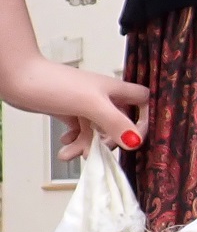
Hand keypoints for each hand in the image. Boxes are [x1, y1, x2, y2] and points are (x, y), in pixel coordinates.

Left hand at [1, 55, 146, 157]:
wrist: (18, 78)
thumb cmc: (53, 83)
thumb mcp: (90, 105)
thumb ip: (114, 122)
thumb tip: (135, 142)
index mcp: (114, 91)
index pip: (143, 102)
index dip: (144, 119)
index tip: (134, 137)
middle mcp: (103, 97)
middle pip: (119, 122)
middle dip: (108, 140)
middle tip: (97, 151)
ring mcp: (85, 105)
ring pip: (97, 130)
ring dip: (86, 145)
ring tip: (70, 153)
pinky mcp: (70, 110)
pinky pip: (81, 130)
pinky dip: (75, 140)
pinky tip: (66, 145)